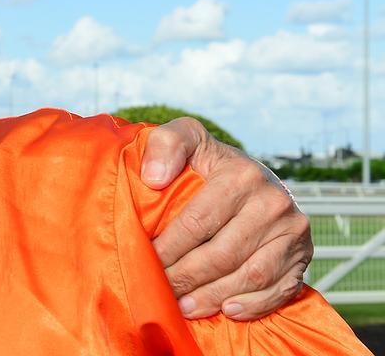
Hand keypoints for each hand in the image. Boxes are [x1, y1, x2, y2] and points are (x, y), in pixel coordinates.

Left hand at [141, 117, 311, 319]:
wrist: (254, 176)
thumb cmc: (209, 162)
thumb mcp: (187, 138)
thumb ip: (167, 145)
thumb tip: (153, 178)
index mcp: (242, 175)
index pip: (198, 221)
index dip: (169, 247)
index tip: (145, 261)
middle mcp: (273, 203)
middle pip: (223, 254)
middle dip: (187, 278)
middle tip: (161, 291)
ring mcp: (292, 232)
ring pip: (251, 276)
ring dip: (214, 296)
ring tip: (184, 307)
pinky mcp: (303, 255)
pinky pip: (279, 289)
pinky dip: (253, 304)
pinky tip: (227, 310)